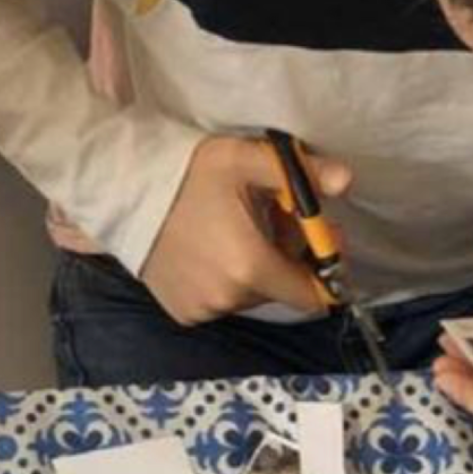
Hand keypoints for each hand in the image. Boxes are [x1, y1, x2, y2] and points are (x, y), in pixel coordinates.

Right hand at [141, 137, 351, 323]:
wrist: (126, 194)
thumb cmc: (189, 175)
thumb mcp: (246, 161)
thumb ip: (301, 173)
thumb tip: (346, 180)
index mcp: (251, 266)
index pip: (311, 294)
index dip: (320, 270)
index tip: (313, 244)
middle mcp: (228, 298)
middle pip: (279, 290)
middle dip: (282, 262)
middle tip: (268, 224)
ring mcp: (202, 309)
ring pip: (248, 297)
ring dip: (251, 274)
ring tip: (233, 236)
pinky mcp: (183, 313)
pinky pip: (220, 303)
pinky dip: (222, 284)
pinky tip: (206, 255)